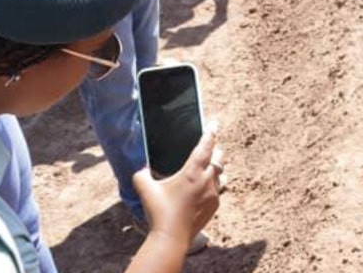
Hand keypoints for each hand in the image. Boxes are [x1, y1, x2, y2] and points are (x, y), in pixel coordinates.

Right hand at [132, 123, 223, 246]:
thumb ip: (141, 174)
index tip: (214, 124)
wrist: (171, 238)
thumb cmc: (158, 212)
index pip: (206, 146)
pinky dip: (214, 184)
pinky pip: (218, 189)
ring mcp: (213, 194)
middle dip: (215, 149)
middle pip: (219, 158)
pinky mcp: (214, 206)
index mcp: (193, 172)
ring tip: (210, 165)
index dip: (210, 133)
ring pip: (222, 174)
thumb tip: (140, 168)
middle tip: (210, 146)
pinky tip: (205, 187)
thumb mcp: (145, 189)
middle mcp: (207, 181)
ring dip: (217, 167)